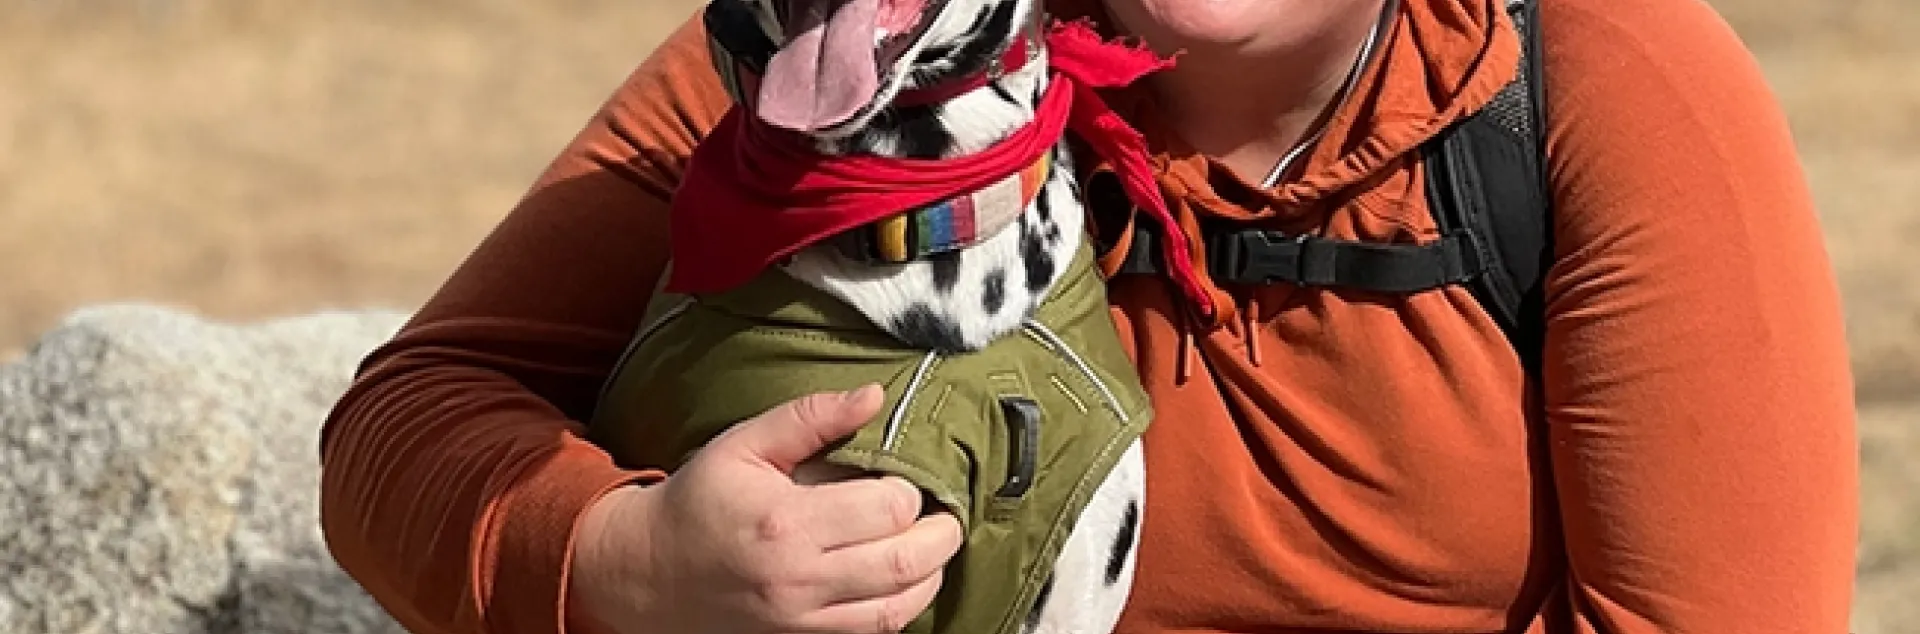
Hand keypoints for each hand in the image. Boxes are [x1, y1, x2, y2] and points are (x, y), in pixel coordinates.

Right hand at [568, 385, 964, 633]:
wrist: (645, 574)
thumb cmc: (697, 502)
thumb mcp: (743, 445)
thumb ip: (809, 417)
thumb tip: (874, 396)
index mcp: (785, 520)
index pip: (888, 507)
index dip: (912, 490)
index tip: (906, 479)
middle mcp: (797, 578)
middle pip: (905, 562)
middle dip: (941, 535)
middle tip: (944, 515)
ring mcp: (800, 621)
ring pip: (899, 608)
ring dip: (930, 575)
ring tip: (931, 547)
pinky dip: (903, 608)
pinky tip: (904, 581)